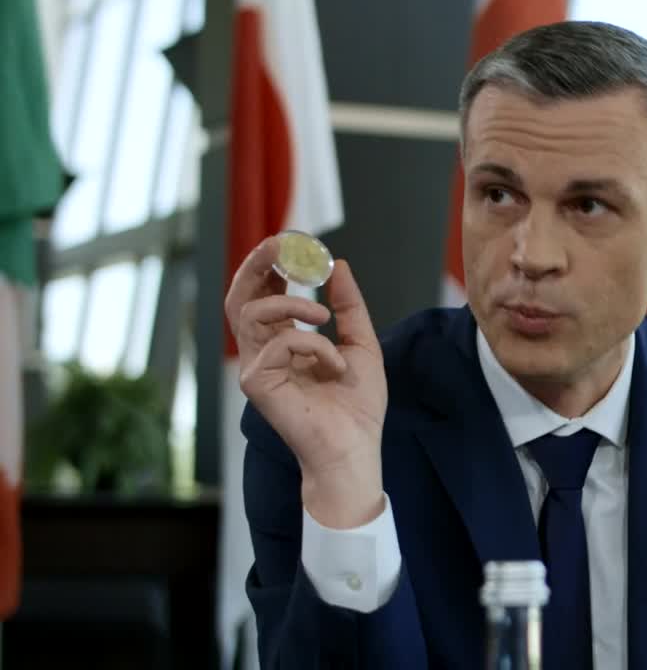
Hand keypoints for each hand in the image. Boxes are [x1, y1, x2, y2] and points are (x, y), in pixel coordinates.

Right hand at [225, 237, 387, 528]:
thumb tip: (339, 265)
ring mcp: (256, 367)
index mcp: (284, 342)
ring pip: (251, 312)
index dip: (272, 263)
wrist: (356, 448)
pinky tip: (335, 366)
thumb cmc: (358, 406)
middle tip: (284, 244)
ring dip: (292, 303)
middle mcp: (263, 352)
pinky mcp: (256, 383)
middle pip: (240, 296)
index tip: (295, 242)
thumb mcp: (362, 345)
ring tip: (324, 315)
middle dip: (258, 263)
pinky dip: (314, 346)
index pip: (263, 293)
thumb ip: (348, 306)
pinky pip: (280, 343)